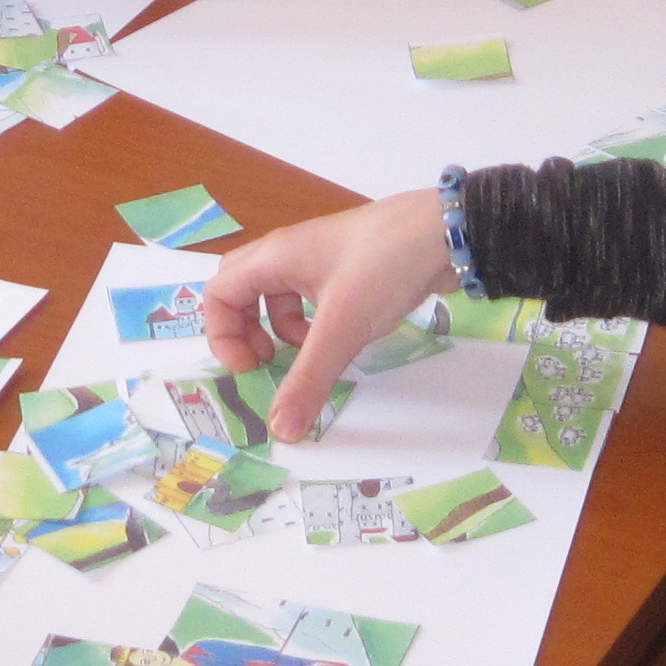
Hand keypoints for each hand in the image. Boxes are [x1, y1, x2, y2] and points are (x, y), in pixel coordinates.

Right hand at [196, 190, 452, 439]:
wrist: (446, 234)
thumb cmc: (382, 268)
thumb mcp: (341, 329)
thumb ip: (308, 380)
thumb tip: (281, 431)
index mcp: (274, 257)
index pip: (218, 293)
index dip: (223, 335)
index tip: (251, 367)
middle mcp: (289, 253)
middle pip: (241, 290)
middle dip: (245, 331)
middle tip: (266, 362)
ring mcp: (320, 258)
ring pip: (278, 295)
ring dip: (280, 329)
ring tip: (308, 356)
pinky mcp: (348, 267)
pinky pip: (310, 296)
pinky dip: (312, 322)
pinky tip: (339, 340)